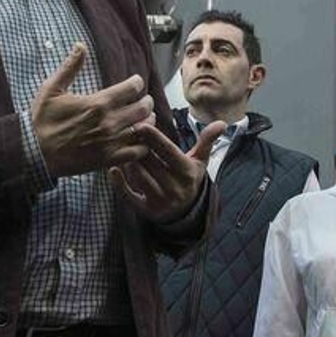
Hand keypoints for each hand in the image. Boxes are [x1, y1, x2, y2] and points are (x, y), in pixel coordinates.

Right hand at [30, 44, 154, 178]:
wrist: (34, 154)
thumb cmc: (42, 121)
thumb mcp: (52, 89)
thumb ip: (70, 67)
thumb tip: (80, 45)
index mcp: (98, 103)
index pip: (132, 88)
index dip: (137, 82)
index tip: (135, 82)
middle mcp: (109, 122)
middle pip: (143, 108)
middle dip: (146, 101)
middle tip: (144, 100)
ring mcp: (110, 143)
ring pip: (144, 129)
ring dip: (148, 121)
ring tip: (145, 118)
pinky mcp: (109, 160)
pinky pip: (137, 152)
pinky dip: (143, 145)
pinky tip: (139, 139)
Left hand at [109, 119, 224, 223]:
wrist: (188, 213)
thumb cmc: (190, 179)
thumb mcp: (200, 161)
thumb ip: (207, 141)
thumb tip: (222, 123)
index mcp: (187, 172)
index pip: (168, 151)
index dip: (154, 138)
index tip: (141, 124)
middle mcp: (174, 187)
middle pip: (149, 161)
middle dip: (137, 146)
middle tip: (125, 133)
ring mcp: (160, 200)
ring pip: (137, 175)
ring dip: (128, 161)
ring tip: (123, 150)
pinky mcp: (147, 211)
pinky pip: (129, 195)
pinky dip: (119, 183)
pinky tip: (113, 170)